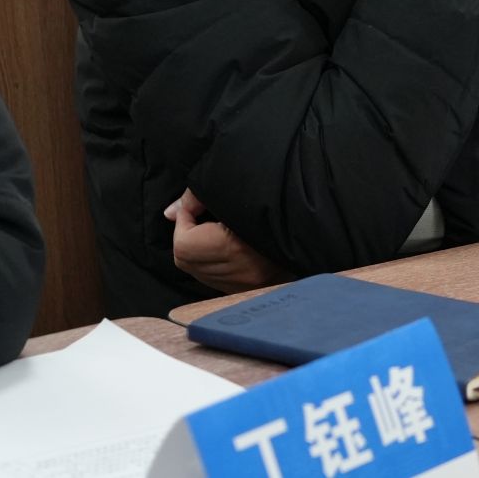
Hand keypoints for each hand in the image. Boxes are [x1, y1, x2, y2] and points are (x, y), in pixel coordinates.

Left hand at [167, 188, 290, 294]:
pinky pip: (214, 278)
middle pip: (186, 260)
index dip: (184, 220)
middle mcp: (240, 274)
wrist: (309, 225)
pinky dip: (210, 261)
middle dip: (186, 235)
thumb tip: (169, 213)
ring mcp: (245, 285)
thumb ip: (196, 198)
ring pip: (197, 271)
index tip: (195, 206)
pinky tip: (224, 245)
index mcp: (235, 249)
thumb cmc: (273, 200)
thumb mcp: (234, 189)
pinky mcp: (249, 289)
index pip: (184, 244)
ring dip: (197, 249)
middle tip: (201, 216)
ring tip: (214, 229)